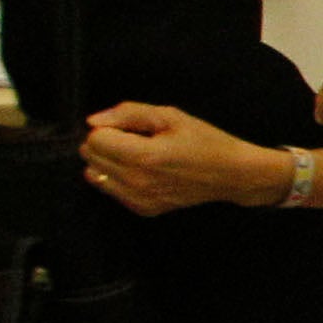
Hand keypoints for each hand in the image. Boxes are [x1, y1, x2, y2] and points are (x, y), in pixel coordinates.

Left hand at [80, 101, 277, 215]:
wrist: (233, 175)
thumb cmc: (205, 141)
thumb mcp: (171, 116)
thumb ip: (128, 113)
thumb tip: (93, 121)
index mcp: (143, 155)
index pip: (94, 139)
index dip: (108, 128)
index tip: (130, 128)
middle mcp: (136, 181)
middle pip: (90, 157)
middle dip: (105, 144)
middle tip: (133, 140)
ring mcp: (139, 199)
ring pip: (93, 176)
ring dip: (107, 162)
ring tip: (134, 156)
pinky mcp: (143, 209)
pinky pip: (110, 190)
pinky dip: (118, 179)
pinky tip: (142, 173)